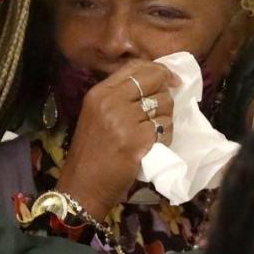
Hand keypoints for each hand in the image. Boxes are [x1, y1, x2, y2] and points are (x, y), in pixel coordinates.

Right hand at [56, 60, 178, 219]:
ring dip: (166, 117)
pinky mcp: (138, 140)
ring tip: (154, 132)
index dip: (158, 70)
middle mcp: (110, 101)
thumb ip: (120, 97)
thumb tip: (156, 81)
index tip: (170, 80)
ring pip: (164, 104)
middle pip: (153, 80)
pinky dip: (166, 136)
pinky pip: (166, 127)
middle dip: (166, 92)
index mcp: (99, 93)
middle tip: (163, 109)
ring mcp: (124, 120)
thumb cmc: (91, 154)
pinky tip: (154, 146)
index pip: (135, 67)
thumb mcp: (97, 116)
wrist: (83, 186)